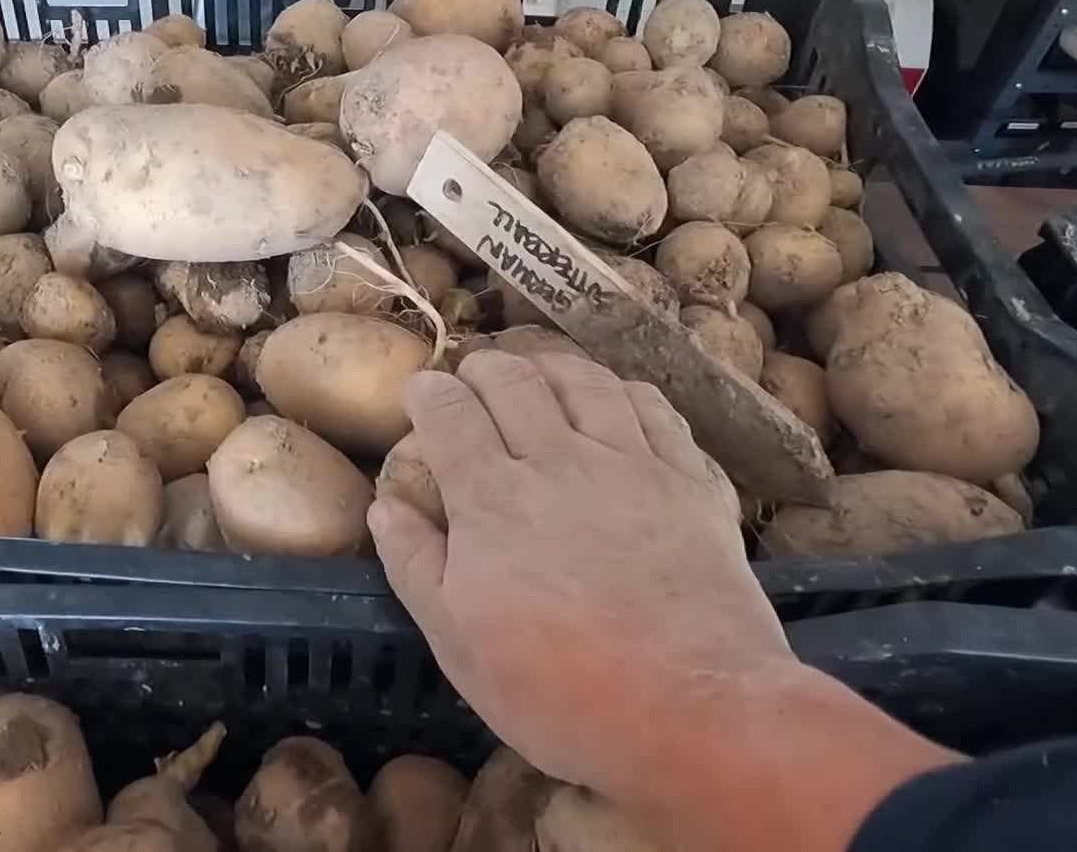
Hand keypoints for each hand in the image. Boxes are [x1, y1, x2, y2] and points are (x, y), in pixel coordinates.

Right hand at [368, 350, 791, 790]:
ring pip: (586, 381)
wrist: (692, 709)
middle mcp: (559, 460)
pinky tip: (616, 400)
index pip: (450, 414)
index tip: (422, 391)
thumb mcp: (459, 645)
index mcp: (491, 499)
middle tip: (472, 377)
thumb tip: (384, 504)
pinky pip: (652, 408)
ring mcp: (632, 463)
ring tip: (537, 371)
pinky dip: (621, 390)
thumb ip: (415, 565)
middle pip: (515, 381)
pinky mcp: (690, 480)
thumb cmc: (559, 693)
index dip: (429, 394)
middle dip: (483, 368)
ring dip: (551, 366)